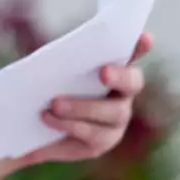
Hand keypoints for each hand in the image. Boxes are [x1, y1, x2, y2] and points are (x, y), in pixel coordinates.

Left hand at [19, 33, 153, 165]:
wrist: (33, 125)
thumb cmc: (46, 87)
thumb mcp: (50, 70)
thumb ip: (60, 60)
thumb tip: (56, 54)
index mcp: (113, 67)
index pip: (132, 52)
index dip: (141, 46)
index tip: (146, 37)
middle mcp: (123, 93)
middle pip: (132, 83)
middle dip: (120, 76)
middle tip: (103, 72)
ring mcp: (117, 120)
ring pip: (112, 112)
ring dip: (82, 106)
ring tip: (55, 103)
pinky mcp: (103, 142)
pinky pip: (92, 134)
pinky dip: (69, 124)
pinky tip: (48, 117)